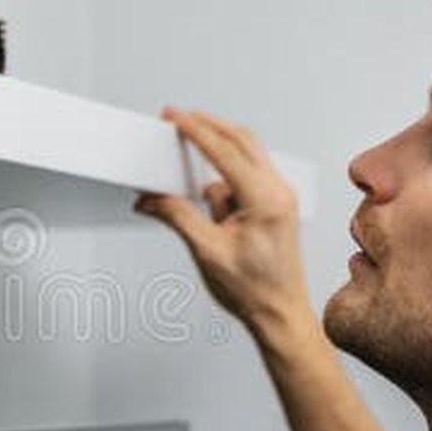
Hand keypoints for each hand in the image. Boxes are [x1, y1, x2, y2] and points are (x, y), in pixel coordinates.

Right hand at [134, 108, 310, 333]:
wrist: (280, 314)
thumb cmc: (254, 291)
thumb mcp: (206, 252)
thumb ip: (177, 217)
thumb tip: (151, 198)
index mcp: (265, 200)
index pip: (225, 151)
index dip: (195, 130)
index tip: (174, 116)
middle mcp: (278, 192)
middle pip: (241, 139)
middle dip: (208, 126)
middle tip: (178, 119)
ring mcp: (280, 196)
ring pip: (246, 155)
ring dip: (215, 154)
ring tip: (185, 167)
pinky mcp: (275, 204)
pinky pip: (247, 176)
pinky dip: (223, 176)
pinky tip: (204, 195)